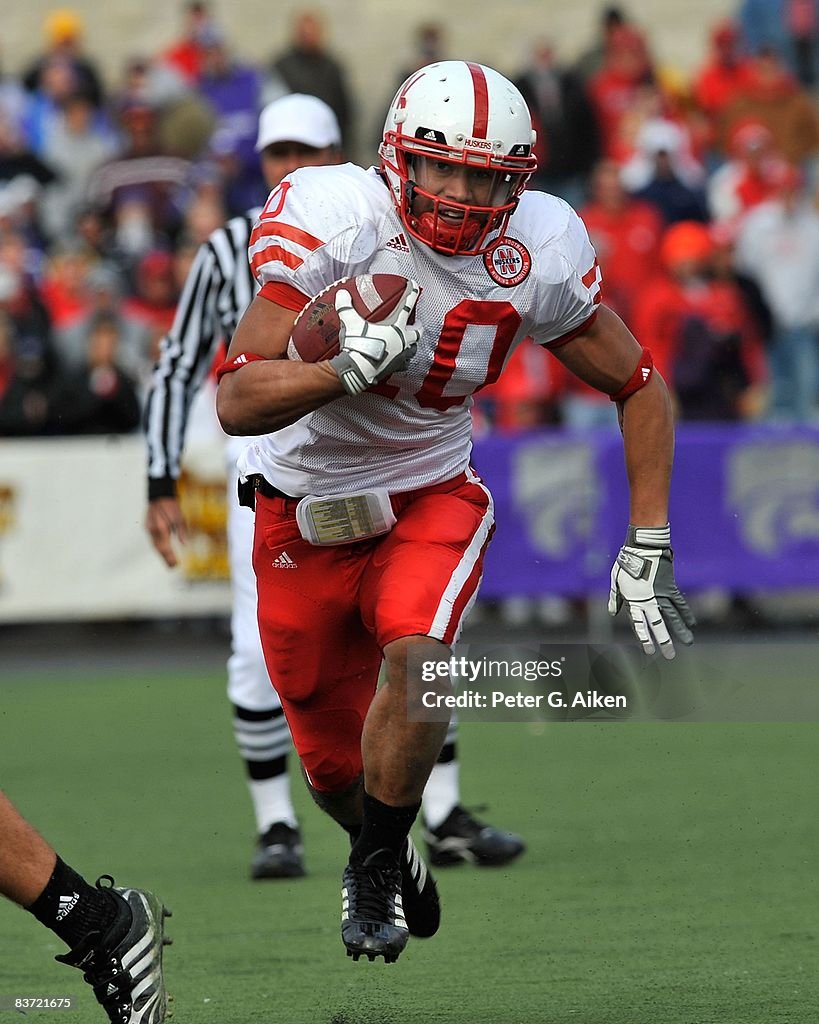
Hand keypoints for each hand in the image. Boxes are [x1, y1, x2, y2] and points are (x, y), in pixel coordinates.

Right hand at [145, 497, 187, 567]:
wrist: (159, 494)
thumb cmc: (171, 506)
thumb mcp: (180, 517)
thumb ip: (182, 532)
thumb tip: (184, 545)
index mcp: (161, 528)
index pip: (165, 547)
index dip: (170, 557)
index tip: (176, 564)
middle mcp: (153, 530)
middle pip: (159, 548)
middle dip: (166, 558)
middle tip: (172, 567)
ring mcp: (148, 528)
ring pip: (154, 545)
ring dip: (161, 554)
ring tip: (169, 562)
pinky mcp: (147, 527)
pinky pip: (153, 540)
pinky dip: (158, 547)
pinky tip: (163, 551)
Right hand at [330, 279, 420, 394]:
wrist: (358, 370)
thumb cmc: (359, 346)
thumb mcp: (351, 322)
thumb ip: (346, 307)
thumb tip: (343, 295)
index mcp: (395, 327)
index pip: (406, 305)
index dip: (412, 294)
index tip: (414, 286)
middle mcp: (402, 341)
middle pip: (417, 332)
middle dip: (417, 326)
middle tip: (415, 323)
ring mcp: (400, 356)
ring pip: (413, 349)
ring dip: (412, 345)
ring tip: (409, 342)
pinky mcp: (394, 369)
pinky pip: (402, 365)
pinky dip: (402, 362)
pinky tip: (398, 360)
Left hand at [608, 525, 694, 659]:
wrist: (643, 548)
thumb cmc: (625, 563)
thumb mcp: (615, 581)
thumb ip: (615, 598)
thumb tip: (613, 613)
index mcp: (633, 600)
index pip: (639, 624)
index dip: (644, 638)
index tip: (649, 650)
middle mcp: (648, 601)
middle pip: (657, 625)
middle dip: (663, 641)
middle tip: (669, 655)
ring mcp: (660, 595)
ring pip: (672, 617)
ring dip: (679, 631)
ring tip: (687, 643)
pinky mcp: (670, 587)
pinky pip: (679, 603)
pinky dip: (686, 613)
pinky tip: (692, 623)